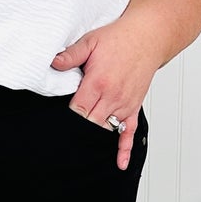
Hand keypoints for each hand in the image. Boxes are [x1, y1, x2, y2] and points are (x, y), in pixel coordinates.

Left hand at [50, 24, 152, 171]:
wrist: (148, 37)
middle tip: (65, 138)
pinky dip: (125, 149)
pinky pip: (130, 132)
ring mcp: (124, 104)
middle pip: (91, 124)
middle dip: (78, 130)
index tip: (57, 122)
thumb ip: (70, 55)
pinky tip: (120, 164)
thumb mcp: (90, 41)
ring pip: (106, 129)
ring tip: (80, 149)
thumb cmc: (119, 38)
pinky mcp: (134, 107)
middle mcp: (113, 97)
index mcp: (98, 83)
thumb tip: (52, 63)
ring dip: (94, 137)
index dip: (67, 118)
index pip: (78, 110)